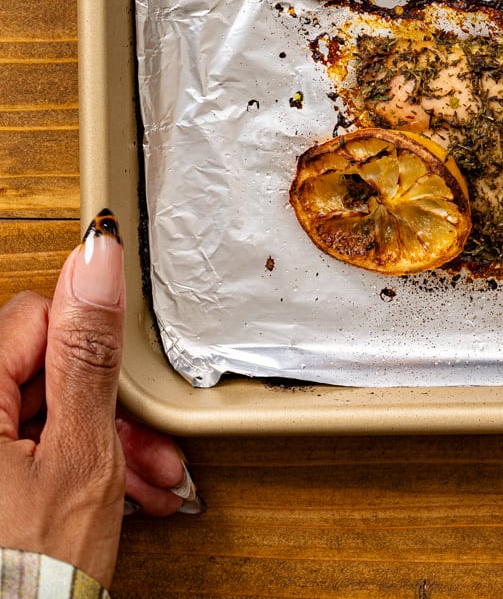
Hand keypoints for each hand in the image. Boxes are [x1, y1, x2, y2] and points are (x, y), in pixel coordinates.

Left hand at [0, 211, 201, 587]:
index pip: (38, 316)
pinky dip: (76, 465)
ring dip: (104, 441)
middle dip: (108, 405)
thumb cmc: (36, 569)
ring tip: (145, 481)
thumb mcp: (81, 452)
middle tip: (144, 444)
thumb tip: (95, 260)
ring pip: (46, 411)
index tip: (120, 388)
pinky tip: (120, 492)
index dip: (91, 350)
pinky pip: (32, 447)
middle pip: (45, 369)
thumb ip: (87, 352)